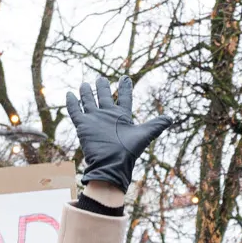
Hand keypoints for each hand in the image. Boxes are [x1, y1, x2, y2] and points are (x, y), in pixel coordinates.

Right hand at [63, 77, 174, 196]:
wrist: (112, 164)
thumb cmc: (128, 151)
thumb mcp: (145, 134)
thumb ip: (157, 125)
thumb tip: (171, 118)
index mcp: (122, 116)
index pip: (124, 97)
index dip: (125, 88)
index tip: (125, 78)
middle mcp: (108, 115)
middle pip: (105, 97)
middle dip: (103, 88)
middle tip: (101, 78)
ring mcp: (95, 119)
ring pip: (89, 102)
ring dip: (87, 93)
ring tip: (85, 84)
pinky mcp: (83, 125)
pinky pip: (76, 111)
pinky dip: (72, 103)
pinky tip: (70, 94)